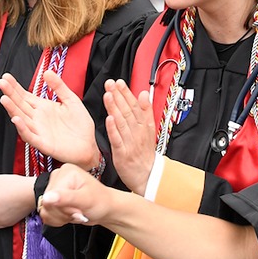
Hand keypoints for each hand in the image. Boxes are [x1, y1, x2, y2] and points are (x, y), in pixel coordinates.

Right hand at [0, 73, 102, 167]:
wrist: (89, 146)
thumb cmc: (80, 125)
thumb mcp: (71, 100)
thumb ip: (59, 86)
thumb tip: (47, 71)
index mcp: (43, 107)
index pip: (25, 95)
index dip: (15, 87)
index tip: (6, 76)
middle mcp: (37, 119)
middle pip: (20, 105)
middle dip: (10, 94)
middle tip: (1, 83)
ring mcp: (39, 131)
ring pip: (21, 119)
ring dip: (12, 109)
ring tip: (4, 99)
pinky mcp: (43, 143)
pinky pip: (30, 136)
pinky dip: (22, 129)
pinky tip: (16, 119)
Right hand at [38, 164, 108, 227]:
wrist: (105, 208)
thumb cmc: (101, 201)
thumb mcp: (85, 200)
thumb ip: (66, 198)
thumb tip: (47, 197)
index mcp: (65, 172)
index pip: (50, 196)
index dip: (63, 208)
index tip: (78, 211)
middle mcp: (58, 177)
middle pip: (46, 204)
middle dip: (63, 213)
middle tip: (78, 212)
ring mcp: (55, 187)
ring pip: (45, 210)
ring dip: (61, 217)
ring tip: (75, 213)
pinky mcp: (54, 197)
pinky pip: (46, 213)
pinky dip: (57, 219)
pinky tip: (69, 215)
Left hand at [102, 80, 157, 195]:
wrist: (147, 176)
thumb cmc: (145, 153)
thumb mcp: (150, 130)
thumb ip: (146, 111)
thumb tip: (144, 94)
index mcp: (144, 126)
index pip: (135, 106)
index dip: (127, 93)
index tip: (119, 82)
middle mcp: (137, 132)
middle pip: (127, 111)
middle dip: (118, 96)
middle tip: (110, 83)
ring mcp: (130, 143)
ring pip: (121, 122)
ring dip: (115, 108)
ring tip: (108, 95)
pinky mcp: (122, 154)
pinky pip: (117, 139)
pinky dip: (113, 129)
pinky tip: (108, 119)